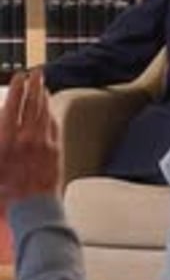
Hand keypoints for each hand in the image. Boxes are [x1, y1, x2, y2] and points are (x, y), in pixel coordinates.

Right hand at [0, 70, 59, 209]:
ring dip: (44, 97)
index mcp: (8, 138)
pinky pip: (54, 126)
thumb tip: (3, 120)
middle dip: (35, 86)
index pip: (13, 105)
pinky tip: (49, 109)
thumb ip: (1, 136)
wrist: (31, 206)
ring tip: (43, 85)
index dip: (17, 88)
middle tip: (37, 73)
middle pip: (32, 104)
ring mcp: (44, 142)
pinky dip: (51, 114)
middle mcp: (27, 136)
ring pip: (45, 112)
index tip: (20, 76)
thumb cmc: (6, 190)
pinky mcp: (55, 151)